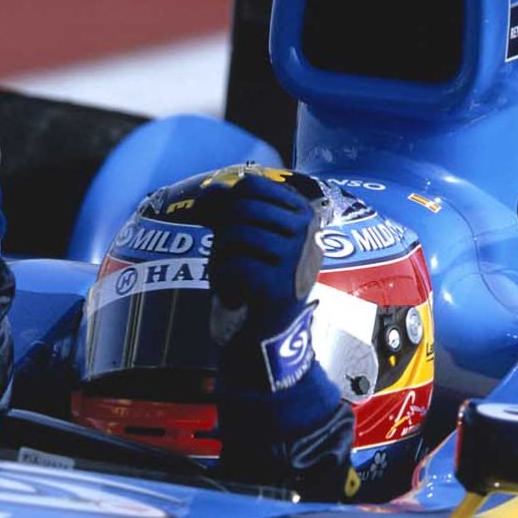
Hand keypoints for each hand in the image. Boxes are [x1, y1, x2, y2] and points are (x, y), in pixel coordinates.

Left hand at [199, 172, 324, 390]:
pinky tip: (237, 295)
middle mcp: (306, 230)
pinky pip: (233, 264)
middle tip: (231, 260)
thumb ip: (229, 210)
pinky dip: (223, 281)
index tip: (226, 228)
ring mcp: (297, 256)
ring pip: (236, 234)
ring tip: (235, 278)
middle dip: (223, 233)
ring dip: (222, 258)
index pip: (251, 185)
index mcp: (303, 212)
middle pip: (241, 207)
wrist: (269, 332)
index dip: (226, 203)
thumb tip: (211, 189)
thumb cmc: (256, 280)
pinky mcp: (280, 283)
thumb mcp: (245, 238)